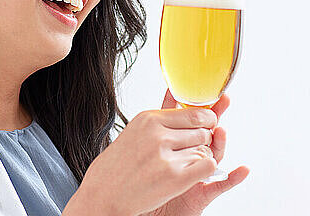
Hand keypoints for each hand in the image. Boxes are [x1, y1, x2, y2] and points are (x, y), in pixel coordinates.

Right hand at [63, 93, 225, 215]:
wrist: (102, 194)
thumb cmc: (117, 166)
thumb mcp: (134, 133)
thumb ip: (160, 124)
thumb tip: (188, 113)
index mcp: (149, 119)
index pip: (194, 114)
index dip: (206, 121)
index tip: (207, 126)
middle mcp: (158, 134)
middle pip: (202, 131)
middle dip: (203, 141)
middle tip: (190, 150)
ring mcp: (166, 156)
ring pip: (205, 150)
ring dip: (200, 158)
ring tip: (182, 166)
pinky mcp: (175, 178)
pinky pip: (207, 166)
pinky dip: (205, 169)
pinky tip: (192, 174)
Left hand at [144, 90, 249, 215]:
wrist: (135, 206)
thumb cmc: (145, 179)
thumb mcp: (150, 146)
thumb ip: (160, 124)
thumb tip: (167, 92)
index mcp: (179, 145)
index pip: (192, 122)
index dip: (201, 106)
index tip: (208, 90)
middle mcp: (191, 157)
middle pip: (207, 134)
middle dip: (213, 119)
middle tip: (220, 102)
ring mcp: (198, 175)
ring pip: (214, 155)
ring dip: (220, 142)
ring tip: (221, 130)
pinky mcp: (201, 194)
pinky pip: (219, 185)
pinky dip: (233, 177)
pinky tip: (243, 170)